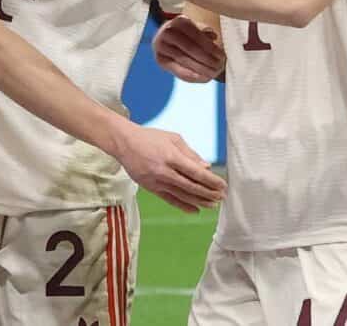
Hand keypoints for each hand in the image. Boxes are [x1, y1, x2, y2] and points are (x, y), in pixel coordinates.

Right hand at [112, 122, 226, 212]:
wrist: (124, 142)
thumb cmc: (150, 137)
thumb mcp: (173, 138)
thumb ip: (190, 153)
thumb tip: (206, 167)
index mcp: (171, 156)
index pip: (196, 172)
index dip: (211, 181)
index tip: (222, 185)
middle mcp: (164, 171)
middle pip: (191, 186)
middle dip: (209, 193)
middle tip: (222, 197)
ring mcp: (156, 181)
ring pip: (182, 195)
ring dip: (199, 201)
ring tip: (213, 205)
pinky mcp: (150, 187)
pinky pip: (169, 199)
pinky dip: (183, 206)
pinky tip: (194, 210)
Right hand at [153, 15, 225, 82]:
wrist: (168, 38)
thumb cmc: (189, 34)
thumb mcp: (198, 28)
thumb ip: (206, 32)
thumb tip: (213, 37)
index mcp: (179, 21)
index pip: (197, 36)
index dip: (210, 48)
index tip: (222, 56)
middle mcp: (167, 32)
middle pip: (190, 48)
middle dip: (207, 59)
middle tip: (219, 67)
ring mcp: (161, 46)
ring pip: (183, 59)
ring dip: (200, 68)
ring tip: (213, 73)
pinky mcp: (159, 59)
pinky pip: (176, 69)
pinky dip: (190, 75)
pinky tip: (201, 78)